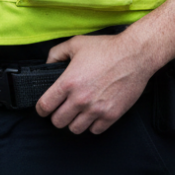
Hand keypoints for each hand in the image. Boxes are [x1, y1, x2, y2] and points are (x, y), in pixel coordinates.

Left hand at [35, 33, 155, 134]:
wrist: (134, 55)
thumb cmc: (105, 48)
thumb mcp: (75, 43)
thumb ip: (56, 54)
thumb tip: (47, 65)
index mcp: (68, 82)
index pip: (45, 106)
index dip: (41, 109)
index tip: (43, 108)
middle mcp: (80, 99)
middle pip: (58, 122)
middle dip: (56, 116)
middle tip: (61, 110)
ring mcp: (96, 109)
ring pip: (75, 129)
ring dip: (73, 122)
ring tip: (76, 113)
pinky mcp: (112, 115)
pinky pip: (95, 131)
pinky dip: (92, 125)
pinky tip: (92, 115)